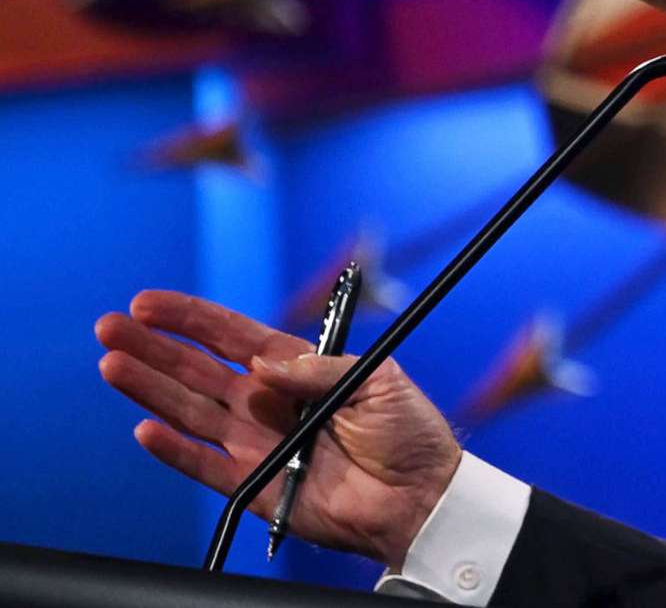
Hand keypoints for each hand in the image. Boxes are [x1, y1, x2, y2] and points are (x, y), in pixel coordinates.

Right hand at [95, 290, 460, 568]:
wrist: (419, 497)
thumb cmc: (409, 433)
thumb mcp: (377, 379)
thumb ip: (318, 368)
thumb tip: (264, 365)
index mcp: (298, 369)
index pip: (233, 336)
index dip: (190, 319)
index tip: (148, 303)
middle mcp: (268, 403)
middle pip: (198, 369)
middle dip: (154, 347)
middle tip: (111, 327)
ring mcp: (255, 442)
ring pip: (190, 410)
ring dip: (150, 388)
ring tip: (113, 364)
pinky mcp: (252, 484)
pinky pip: (203, 464)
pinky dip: (173, 449)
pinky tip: (145, 428)